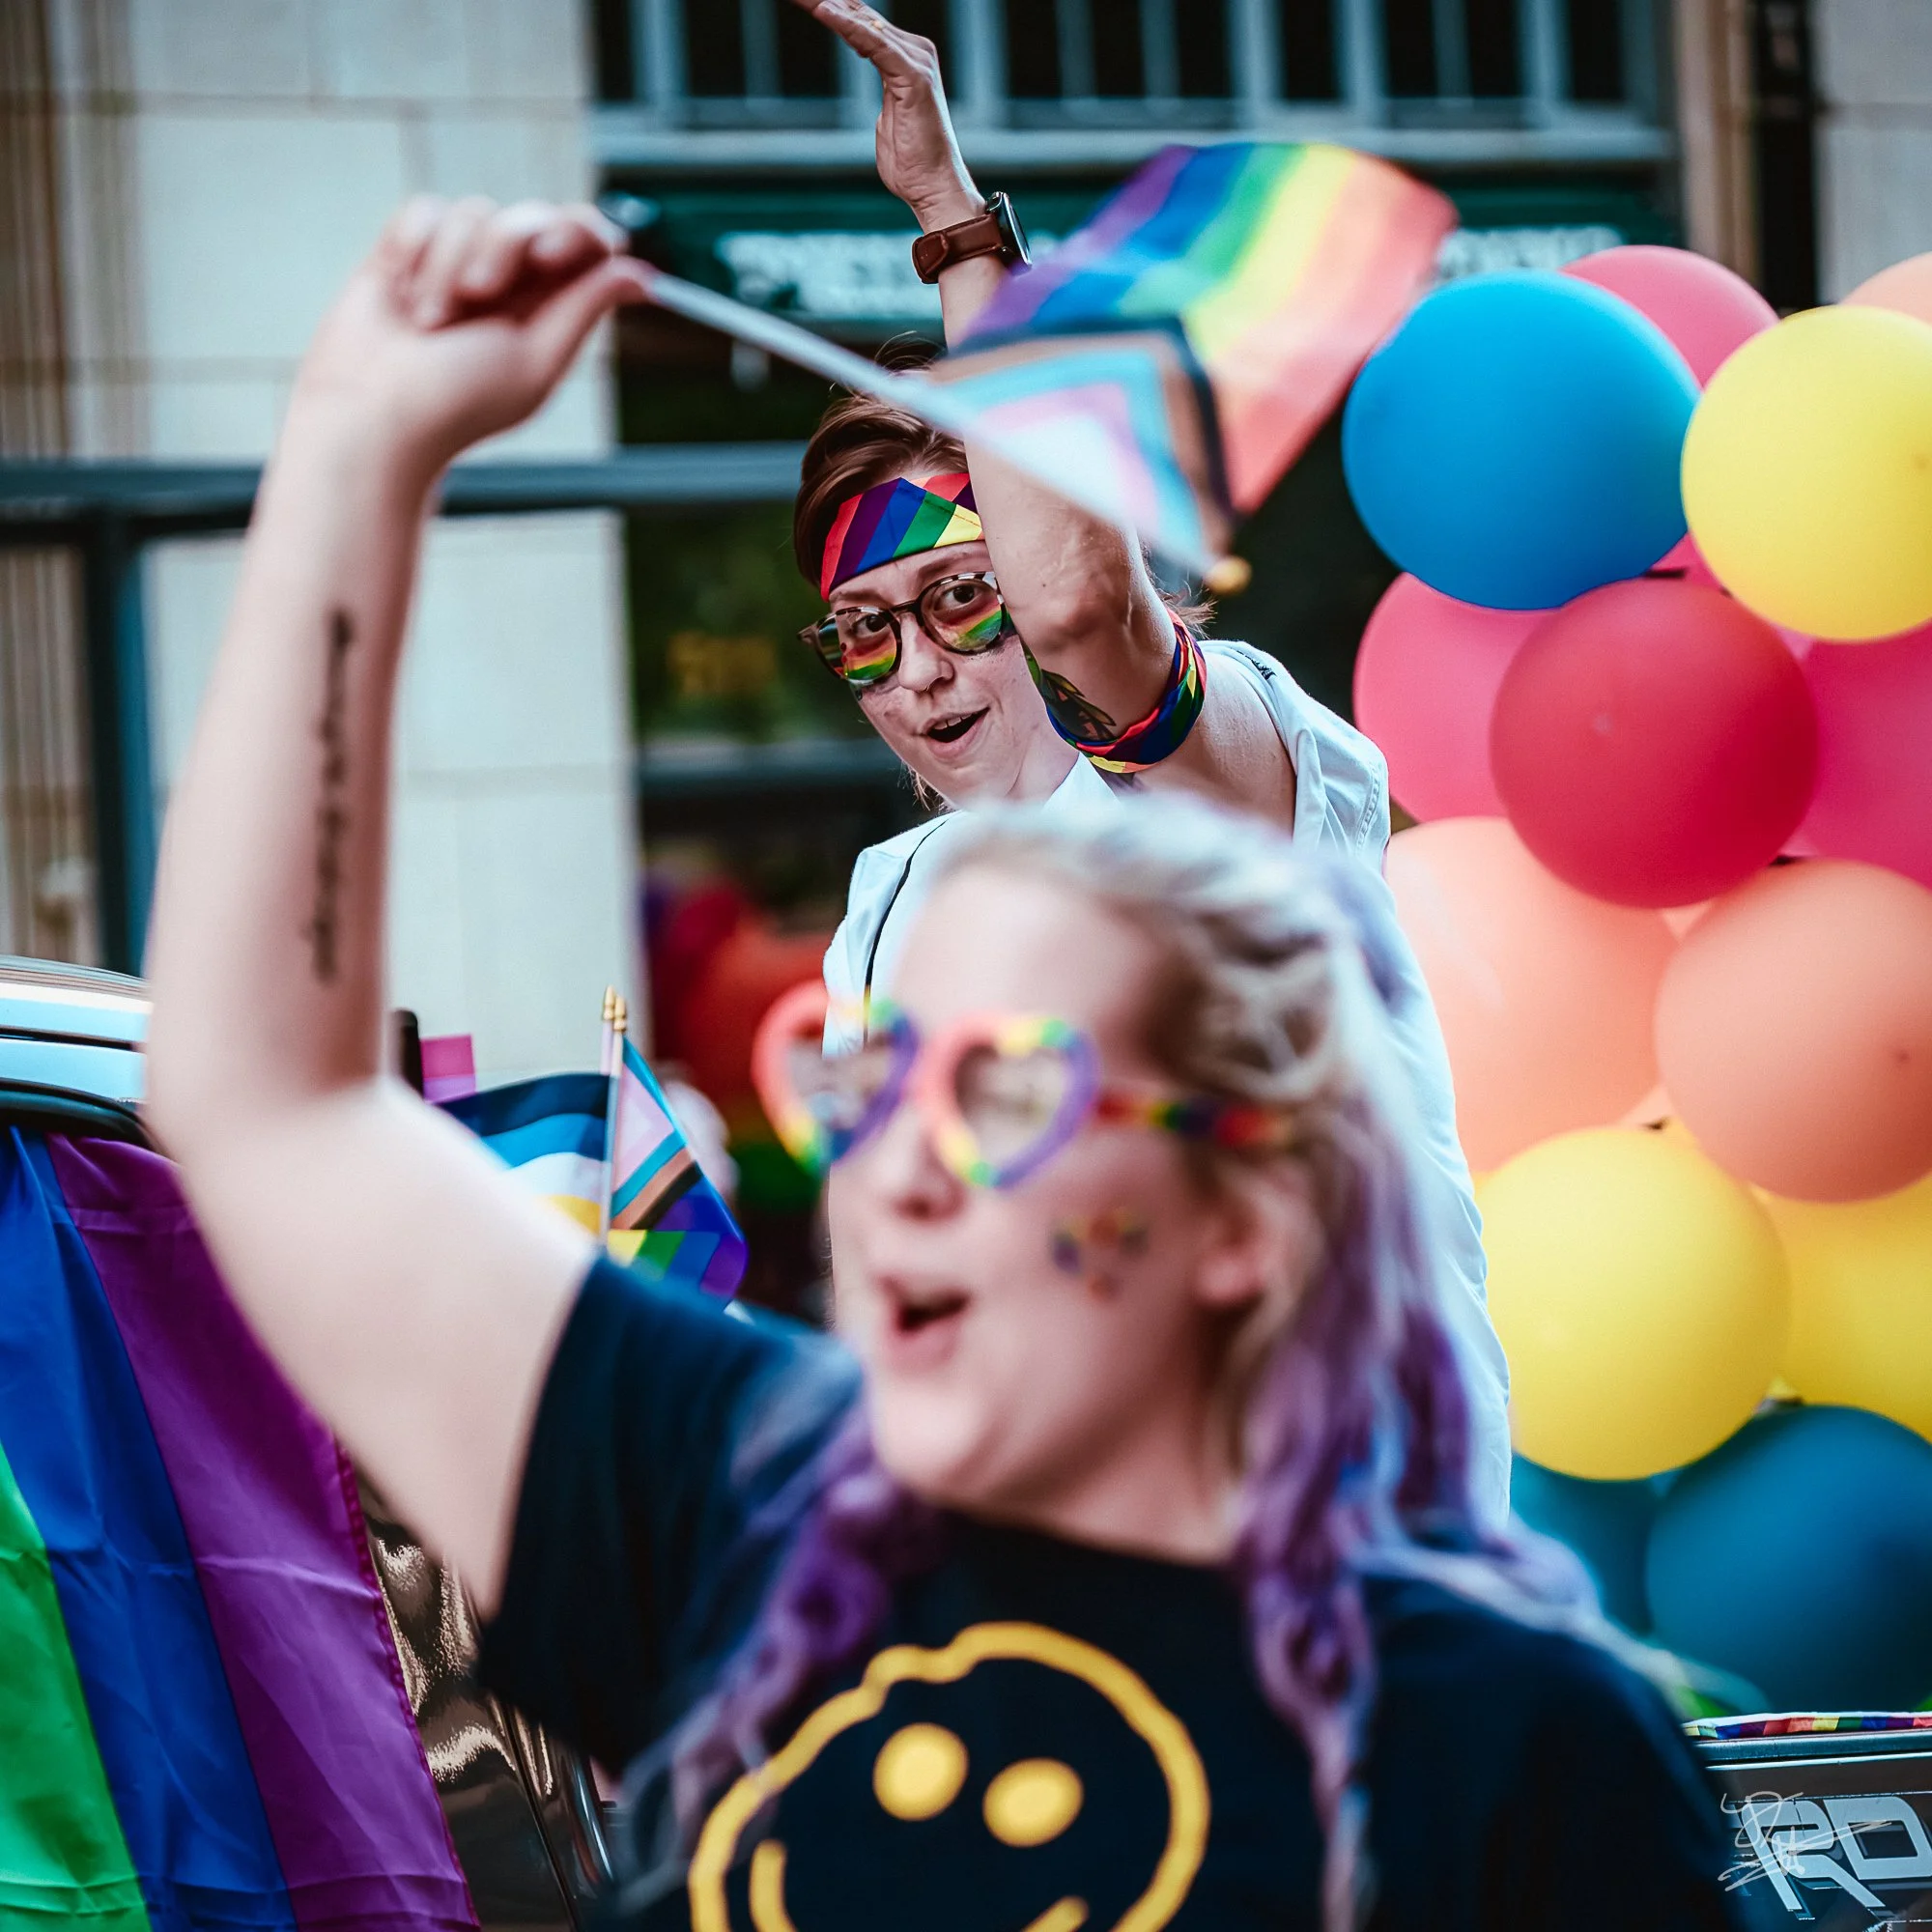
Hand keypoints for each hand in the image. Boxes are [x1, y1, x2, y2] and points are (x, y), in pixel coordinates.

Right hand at [290, 196, 648, 475]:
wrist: (372, 412)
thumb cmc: (457, 401)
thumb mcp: (535, 358)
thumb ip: (585, 308)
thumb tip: (643, 275)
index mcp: (552, 307)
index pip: (588, 240)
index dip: (579, 232)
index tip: (552, 254)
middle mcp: (511, 280)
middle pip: (533, 215)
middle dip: (508, 246)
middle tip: (482, 291)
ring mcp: (457, 261)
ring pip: (476, 210)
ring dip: (452, 266)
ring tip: (432, 322)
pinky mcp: (407, 248)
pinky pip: (426, 211)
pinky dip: (416, 250)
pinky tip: (404, 294)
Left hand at [793, 0, 980, 228]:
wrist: (934, 188)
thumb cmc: (912, 163)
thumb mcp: (887, 116)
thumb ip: (882, 87)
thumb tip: (871, 73)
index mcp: (907, 59)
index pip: (861, 23)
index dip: (830, 8)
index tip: (801, 1)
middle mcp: (915, 52)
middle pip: (860, 14)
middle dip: (823, 2)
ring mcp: (916, 61)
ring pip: (863, 22)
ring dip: (827, 5)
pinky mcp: (913, 75)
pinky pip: (873, 43)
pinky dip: (846, 26)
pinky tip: (822, 11)